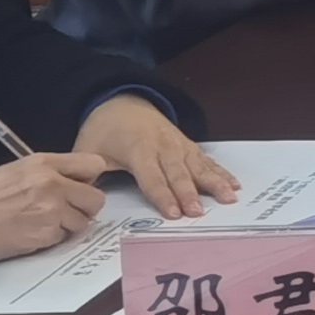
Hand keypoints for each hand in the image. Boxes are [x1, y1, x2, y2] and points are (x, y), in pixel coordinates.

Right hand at [0, 150, 108, 261]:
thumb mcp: (18, 169)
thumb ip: (52, 170)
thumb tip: (80, 181)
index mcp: (45, 163)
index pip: (95, 164)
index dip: (90, 179)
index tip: (82, 186)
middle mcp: (53, 184)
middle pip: (97, 199)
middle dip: (85, 207)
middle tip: (68, 210)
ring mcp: (52, 211)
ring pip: (82, 222)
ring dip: (68, 225)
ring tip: (43, 222)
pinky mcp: (46, 234)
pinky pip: (63, 238)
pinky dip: (52, 238)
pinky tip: (32, 232)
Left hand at [74, 93, 237, 218]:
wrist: (122, 101)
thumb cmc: (104, 130)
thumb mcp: (87, 148)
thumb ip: (86, 174)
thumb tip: (80, 198)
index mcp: (138, 149)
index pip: (151, 176)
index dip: (163, 195)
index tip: (174, 213)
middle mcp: (163, 146)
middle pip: (178, 173)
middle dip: (189, 193)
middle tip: (199, 212)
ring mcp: (179, 144)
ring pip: (198, 166)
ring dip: (214, 182)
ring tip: (229, 198)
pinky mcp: (188, 145)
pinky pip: (207, 160)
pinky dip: (221, 172)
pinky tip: (234, 184)